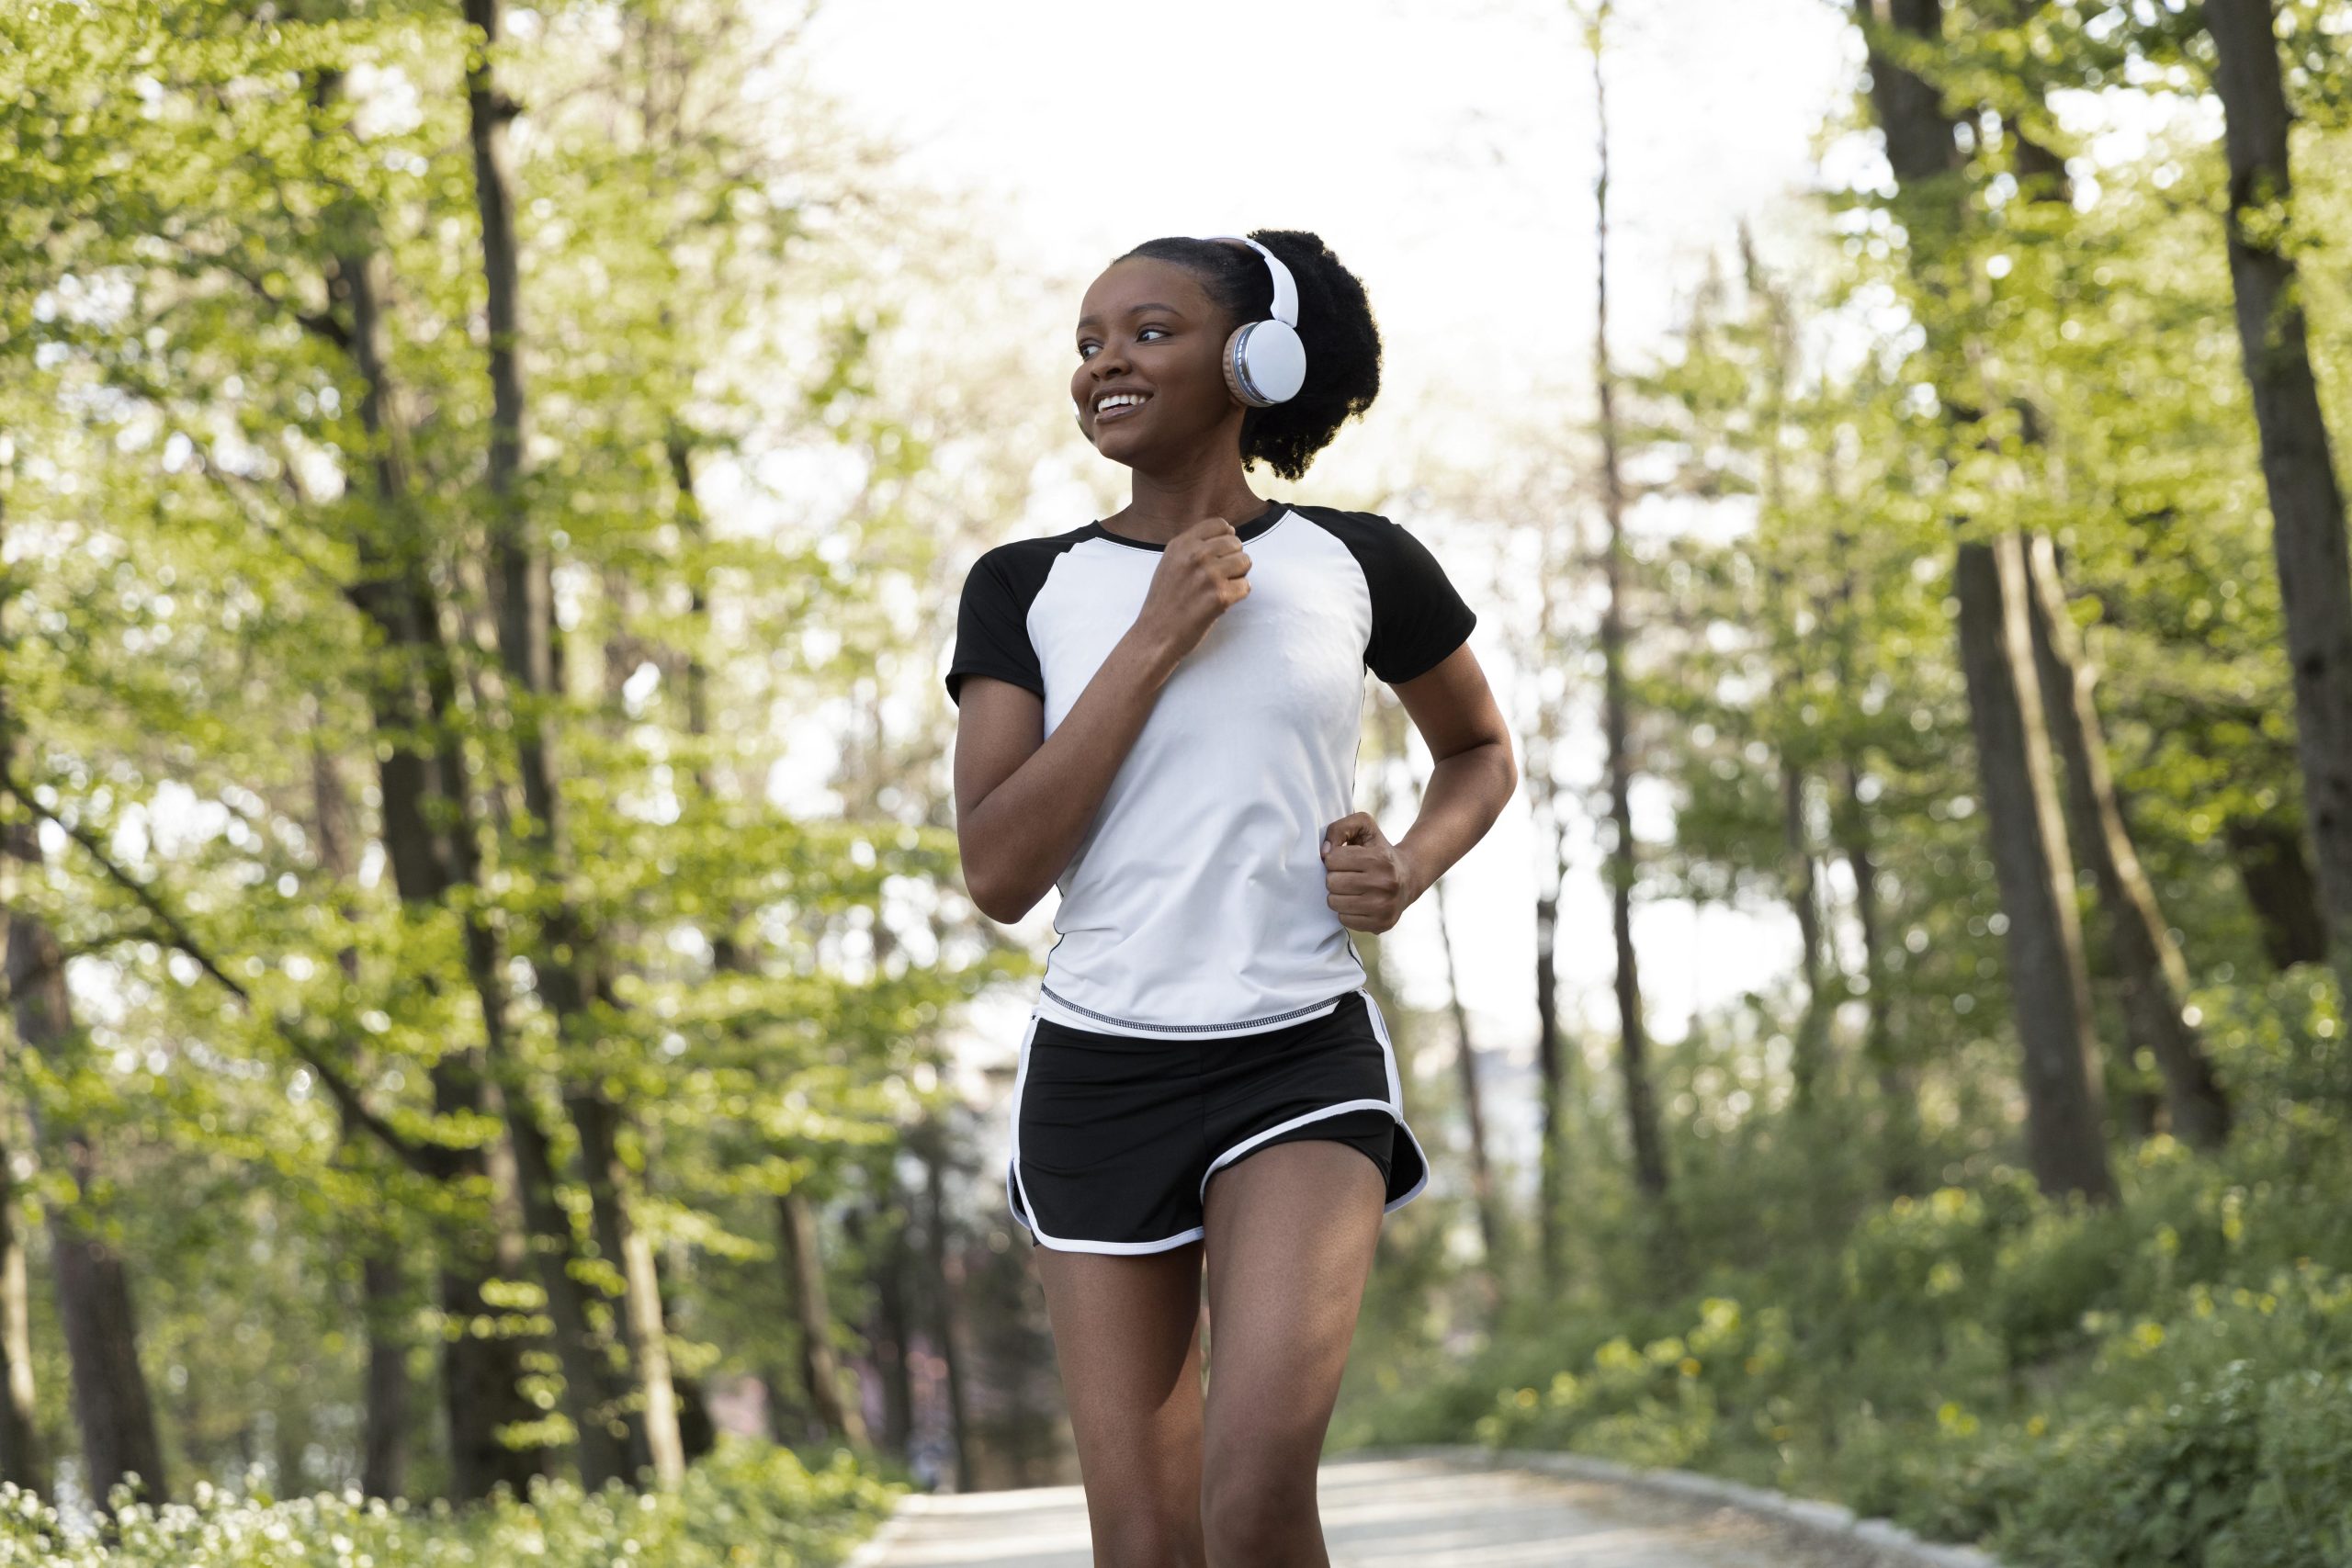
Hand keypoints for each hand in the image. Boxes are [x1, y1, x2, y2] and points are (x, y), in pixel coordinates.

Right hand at [1133, 516, 1250, 667]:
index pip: (1220, 525)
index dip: (1227, 538)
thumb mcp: (1170, 562)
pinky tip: (1221, 603)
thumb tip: (1230, 532)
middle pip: (1236, 543)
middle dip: (1233, 560)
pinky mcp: (1220, 596)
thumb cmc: (1165, 601)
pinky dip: (1238, 596)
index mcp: (1181, 544)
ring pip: (1245, 562)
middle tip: (1219, 578)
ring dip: (1238, 576)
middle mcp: (1195, 555)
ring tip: (1219, 588)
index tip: (1221, 554)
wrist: (1155, 634)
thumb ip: (1194, 545)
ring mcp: (1208, 574)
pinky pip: (1246, 586)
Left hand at [1320, 812, 1422, 933]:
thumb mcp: (1364, 827)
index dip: (1333, 859)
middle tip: (1347, 875)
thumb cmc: (1378, 851)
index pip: (1332, 859)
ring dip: (1337, 895)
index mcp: (1379, 859)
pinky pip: (1345, 920)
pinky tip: (1358, 903)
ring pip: (1335, 903)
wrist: (1409, 877)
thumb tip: (1324, 853)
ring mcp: (1384, 906)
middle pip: (1332, 882)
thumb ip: (1339, 829)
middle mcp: (1385, 883)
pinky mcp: (1381, 924)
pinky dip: (1346, 911)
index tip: (1344, 860)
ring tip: (1351, 889)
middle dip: (1334, 877)